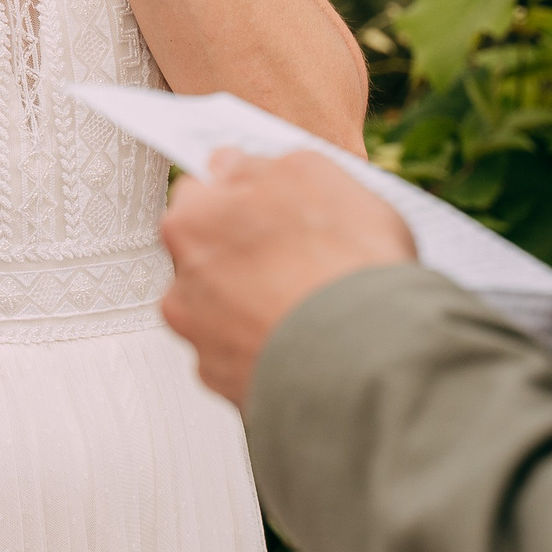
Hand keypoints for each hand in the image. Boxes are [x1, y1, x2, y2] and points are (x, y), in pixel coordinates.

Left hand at [161, 147, 416, 404]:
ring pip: (224, 312)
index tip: (271, 209)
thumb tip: (231, 164)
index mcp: (190, 222)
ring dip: (256, 307)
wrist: (370, 360)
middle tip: (301, 260)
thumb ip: (259, 164)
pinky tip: (310, 344)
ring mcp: (201, 342)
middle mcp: (181, 284)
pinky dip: (270, 350)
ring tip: (314, 309)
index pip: (200, 196)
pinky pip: (245, 358)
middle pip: (209, 257)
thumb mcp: (313, 174)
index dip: (240, 199)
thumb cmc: (345, 259)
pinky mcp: (228, 387)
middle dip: (245, 256)